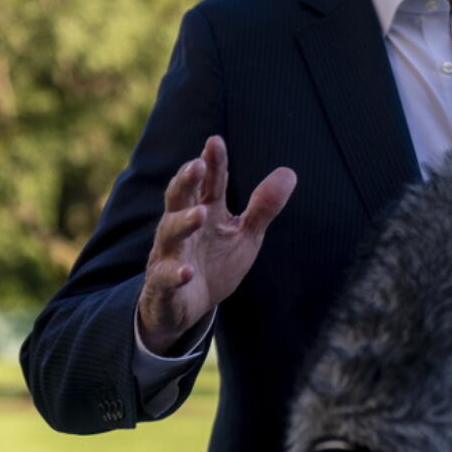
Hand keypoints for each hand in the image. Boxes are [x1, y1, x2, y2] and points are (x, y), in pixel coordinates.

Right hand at [137, 135, 295, 354]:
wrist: (185, 310)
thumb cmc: (214, 264)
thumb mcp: (245, 235)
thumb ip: (263, 207)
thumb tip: (289, 172)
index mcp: (204, 212)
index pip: (208, 184)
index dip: (213, 163)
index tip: (215, 141)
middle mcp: (182, 229)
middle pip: (180, 199)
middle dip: (187, 181)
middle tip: (197, 165)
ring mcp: (169, 255)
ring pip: (169, 234)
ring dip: (182, 223)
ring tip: (199, 214)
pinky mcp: (162, 286)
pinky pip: (164, 277)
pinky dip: (174, 274)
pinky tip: (186, 271)